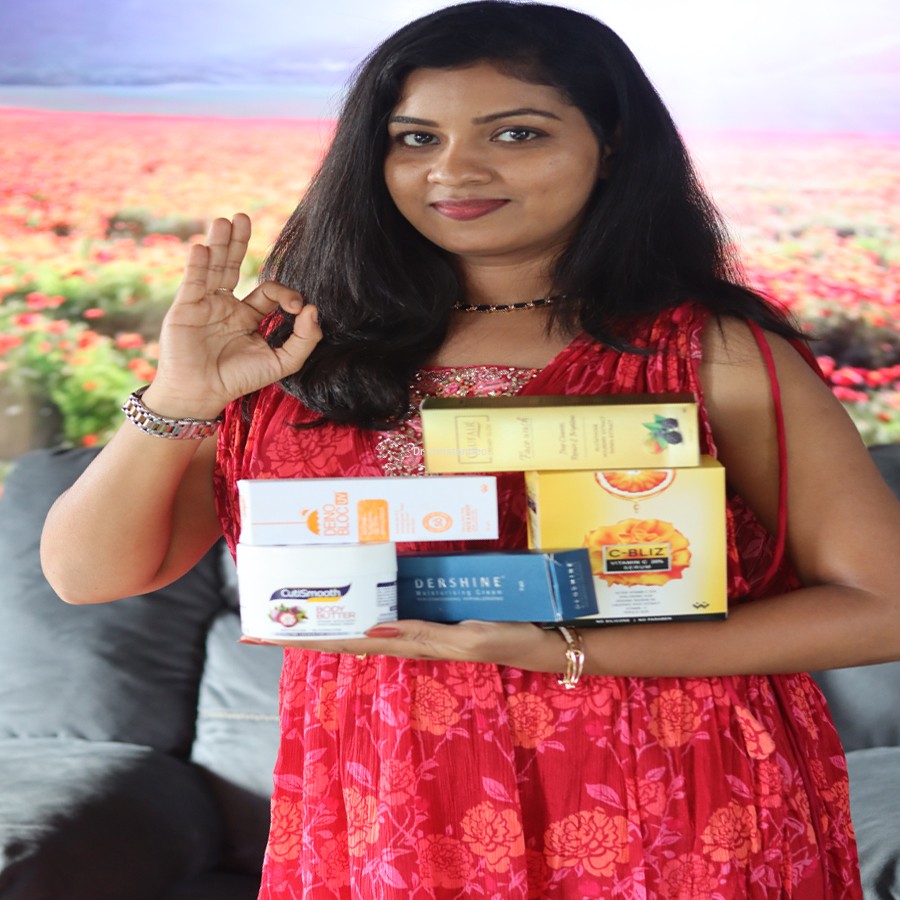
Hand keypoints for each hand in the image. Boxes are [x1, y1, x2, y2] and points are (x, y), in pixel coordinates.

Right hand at [144, 213, 321, 418]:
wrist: (202, 394)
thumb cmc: (239, 380)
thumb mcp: (282, 363)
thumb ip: (304, 340)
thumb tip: (313, 310)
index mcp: (248, 316)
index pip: (267, 291)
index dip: (284, 293)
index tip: (296, 306)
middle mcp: (226, 306)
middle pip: (234, 265)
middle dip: (240, 242)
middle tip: (244, 217)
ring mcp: (204, 304)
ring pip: (213, 266)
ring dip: (219, 243)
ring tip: (224, 220)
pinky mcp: (185, 308)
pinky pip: (194, 280)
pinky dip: (198, 264)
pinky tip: (203, 249)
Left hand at [240, 619, 559, 669]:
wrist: (537, 638)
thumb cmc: (506, 638)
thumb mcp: (468, 637)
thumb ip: (424, 635)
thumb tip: (373, 630)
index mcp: (408, 643)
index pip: (346, 641)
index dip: (306, 639)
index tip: (263, 634)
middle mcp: (404, 635)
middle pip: (345, 632)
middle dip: (305, 627)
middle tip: (264, 617)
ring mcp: (416, 623)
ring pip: (363, 618)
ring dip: (331, 613)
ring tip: (300, 601)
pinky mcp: (431, 611)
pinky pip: (389, 606)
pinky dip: (365, 600)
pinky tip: (358, 588)